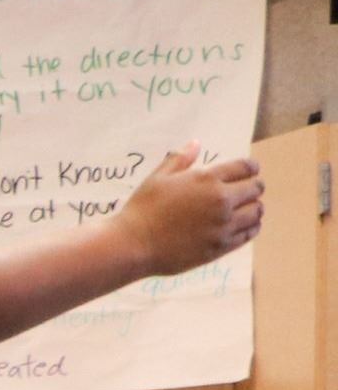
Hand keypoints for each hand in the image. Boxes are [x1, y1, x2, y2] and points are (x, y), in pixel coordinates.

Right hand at [118, 145, 263, 276]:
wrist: (133, 245)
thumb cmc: (142, 209)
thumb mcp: (158, 179)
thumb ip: (180, 160)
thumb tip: (195, 143)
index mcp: (207, 179)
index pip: (245, 167)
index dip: (251, 167)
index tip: (251, 171)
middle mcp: (221, 200)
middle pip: (256, 189)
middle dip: (254, 187)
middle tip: (249, 190)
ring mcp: (223, 225)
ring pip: (256, 212)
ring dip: (255, 208)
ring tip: (248, 210)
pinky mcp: (220, 246)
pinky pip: (248, 234)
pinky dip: (251, 228)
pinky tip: (245, 226)